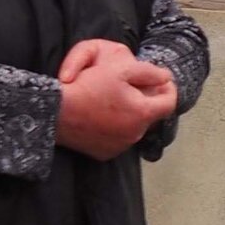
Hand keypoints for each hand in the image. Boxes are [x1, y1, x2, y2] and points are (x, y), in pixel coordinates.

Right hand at [55, 40, 179, 157]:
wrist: (54, 112)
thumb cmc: (87, 86)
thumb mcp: (120, 70)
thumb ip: (149, 72)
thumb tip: (167, 76)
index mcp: (143, 114)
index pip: (170, 103)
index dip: (168, 89)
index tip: (161, 80)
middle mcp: (135, 134)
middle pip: (150, 115)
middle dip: (145, 101)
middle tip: (130, 87)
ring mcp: (120, 146)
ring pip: (133, 127)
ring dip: (129, 115)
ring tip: (112, 100)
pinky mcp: (104, 154)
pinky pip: (116, 139)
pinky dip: (114, 128)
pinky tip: (100, 116)